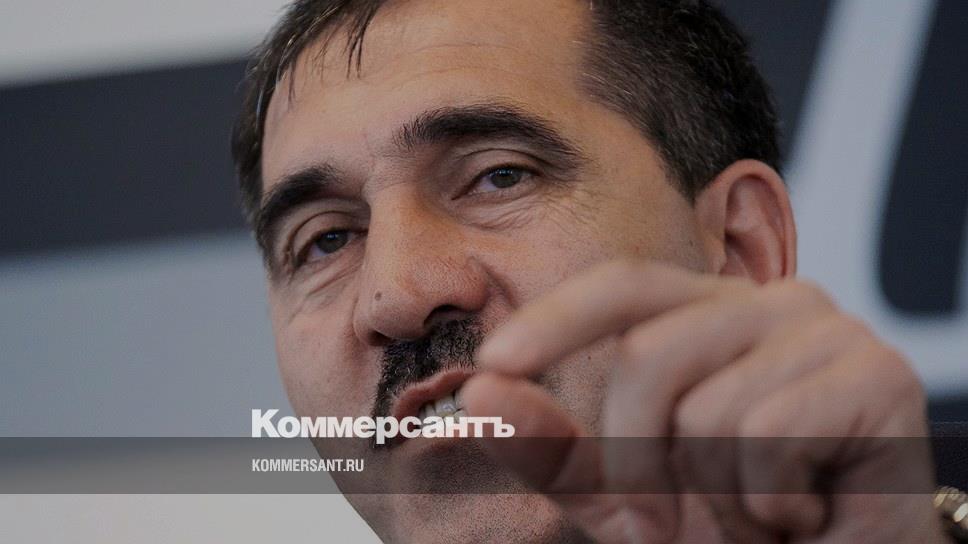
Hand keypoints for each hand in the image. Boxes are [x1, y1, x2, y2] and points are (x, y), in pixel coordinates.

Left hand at [463, 259, 945, 542]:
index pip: (623, 287)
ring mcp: (826, 332)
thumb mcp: (624, 492)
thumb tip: (481, 392)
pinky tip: (800, 512)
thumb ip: (554, 446)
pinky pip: (768, 441)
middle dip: (638, 466)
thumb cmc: (735, 521)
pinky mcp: (877, 375)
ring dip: (713, 501)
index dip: (555, 319)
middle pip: (650, 357)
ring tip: (752, 514)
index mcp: (709, 315)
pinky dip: (765, 505)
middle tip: (669, 525)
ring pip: (707, 412)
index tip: (493, 362)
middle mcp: (768, 305)